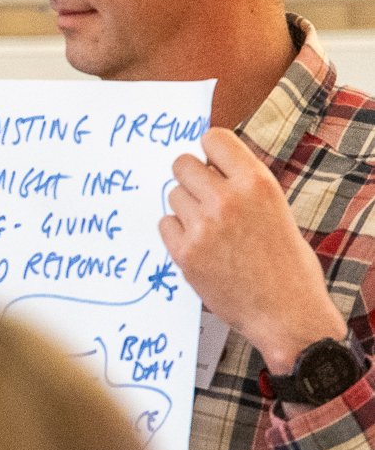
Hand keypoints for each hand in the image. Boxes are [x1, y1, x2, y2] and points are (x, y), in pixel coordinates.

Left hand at [163, 128, 344, 371]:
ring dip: (185, 208)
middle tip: (205, 198)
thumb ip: (243, 185)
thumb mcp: (275, 208)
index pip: (213, 139)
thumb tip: (208, 164)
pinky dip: (177, 232)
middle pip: (182, 164)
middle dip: (191, 178)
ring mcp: (203, 226)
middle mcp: (227, 199)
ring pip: (172, 195)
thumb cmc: (286, 261)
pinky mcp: (185, 252)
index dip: (209, 151)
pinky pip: (164, 224)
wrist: (286, 310)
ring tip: (210, 229)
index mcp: (256, 182)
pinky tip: (200, 246)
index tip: (211, 164)